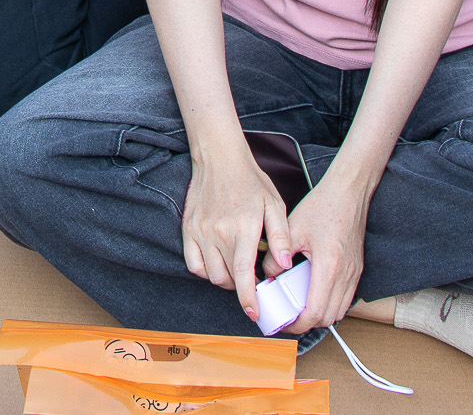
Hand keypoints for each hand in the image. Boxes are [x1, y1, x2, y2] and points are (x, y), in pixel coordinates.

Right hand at [181, 140, 290, 322]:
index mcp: (243, 227)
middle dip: (243, 288)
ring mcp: (200, 232)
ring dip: (226, 280)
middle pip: (229, 278)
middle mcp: (219, 232)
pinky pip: (194, 264)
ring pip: (211, 275)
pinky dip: (206, 271)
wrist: (219, 158)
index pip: (245, 274)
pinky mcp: (188, 230)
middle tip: (254, 282)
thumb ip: (281, 236)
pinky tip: (219, 264)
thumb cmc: (250, 181)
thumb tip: (284, 265)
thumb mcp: (274, 204)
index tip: (255, 313)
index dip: (249, 299)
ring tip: (238, 272)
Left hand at [275, 176, 370, 333]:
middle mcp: (346, 275)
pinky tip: (314, 293)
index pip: (314, 313)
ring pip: (339, 311)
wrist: (348, 193)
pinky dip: (330, 304)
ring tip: (299, 307)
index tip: (283, 322)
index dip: (297, 324)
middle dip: (307, 323)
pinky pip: (346, 299)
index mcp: (329, 267)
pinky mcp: (357, 270)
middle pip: (328, 318)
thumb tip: (266, 276)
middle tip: (288, 316)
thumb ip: (276, 256)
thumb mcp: (293, 230)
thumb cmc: (322, 207)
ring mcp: (354, 274)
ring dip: (320, 315)